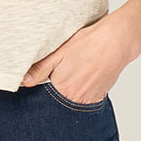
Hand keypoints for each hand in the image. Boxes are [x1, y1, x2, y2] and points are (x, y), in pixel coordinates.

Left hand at [20, 14, 135, 103]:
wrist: (116, 41)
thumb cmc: (87, 43)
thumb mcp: (59, 52)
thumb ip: (40, 69)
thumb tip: (23, 82)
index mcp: (62, 88)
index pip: (46, 96)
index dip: (46, 86)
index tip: (50, 77)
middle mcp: (75, 98)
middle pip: (60, 99)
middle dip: (58, 88)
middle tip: (67, 70)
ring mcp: (90, 99)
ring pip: (73, 98)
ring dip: (72, 89)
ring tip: (77, 70)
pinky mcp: (100, 96)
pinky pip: (86, 97)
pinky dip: (84, 88)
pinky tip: (86, 73)